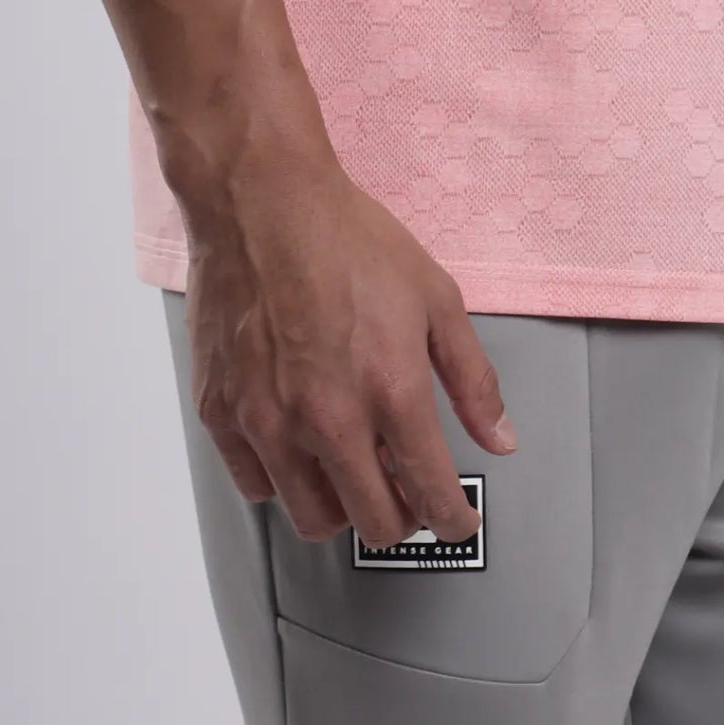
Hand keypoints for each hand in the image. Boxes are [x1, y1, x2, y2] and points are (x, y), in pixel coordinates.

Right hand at [179, 140, 516, 549]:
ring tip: (354, 470)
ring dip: (343, 507)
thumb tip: (500, 437)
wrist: (261, 201)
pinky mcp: (223, 415)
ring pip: (311, 519)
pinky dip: (283, 481)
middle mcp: (328, 419)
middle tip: (408, 494)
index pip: (431, 492)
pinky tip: (300, 447)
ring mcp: (269, 422)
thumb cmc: (347, 239)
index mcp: (390, 389)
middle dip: (402, 518)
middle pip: (373, 523)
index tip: (456, 521)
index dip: (452, 519)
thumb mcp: (435, 296)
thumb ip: (472, 377)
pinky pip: (256, 487)